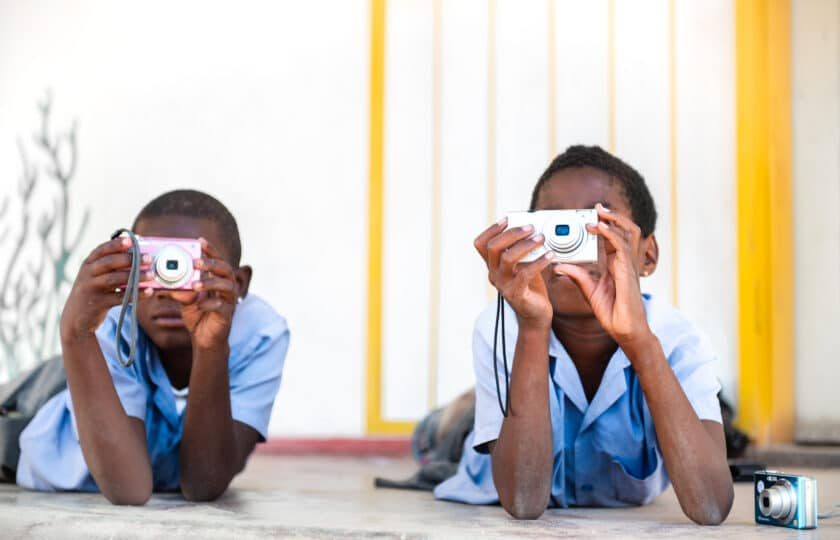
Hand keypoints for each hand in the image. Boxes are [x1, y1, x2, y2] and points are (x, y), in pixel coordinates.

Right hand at [60, 237, 151, 341]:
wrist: (76, 317)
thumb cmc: (93, 291)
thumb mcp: (95, 276)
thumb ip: (111, 265)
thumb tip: (136, 250)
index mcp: (88, 264)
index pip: (101, 250)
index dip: (115, 245)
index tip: (130, 241)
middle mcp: (88, 275)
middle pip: (109, 263)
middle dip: (130, 259)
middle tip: (148, 258)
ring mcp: (92, 289)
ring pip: (115, 279)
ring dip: (135, 276)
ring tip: (151, 275)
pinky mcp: (98, 304)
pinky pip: (120, 297)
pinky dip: (136, 294)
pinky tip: (148, 291)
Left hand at [170, 239, 236, 350]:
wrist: (204, 339)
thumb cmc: (197, 315)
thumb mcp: (185, 299)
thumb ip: (178, 288)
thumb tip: (160, 279)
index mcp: (218, 280)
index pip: (217, 260)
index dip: (211, 249)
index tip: (200, 240)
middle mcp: (227, 287)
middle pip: (226, 269)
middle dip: (212, 263)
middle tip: (196, 262)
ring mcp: (229, 301)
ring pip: (227, 286)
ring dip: (210, 283)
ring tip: (195, 284)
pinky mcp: (227, 315)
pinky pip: (221, 306)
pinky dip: (210, 304)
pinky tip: (199, 304)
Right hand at [474, 218, 555, 328]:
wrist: (535, 314)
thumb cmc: (531, 286)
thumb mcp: (524, 264)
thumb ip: (523, 249)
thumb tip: (533, 228)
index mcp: (493, 265)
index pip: (481, 244)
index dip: (491, 229)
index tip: (507, 219)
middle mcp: (494, 274)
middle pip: (493, 247)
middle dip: (512, 233)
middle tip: (530, 227)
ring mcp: (503, 285)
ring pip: (507, 258)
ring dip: (526, 245)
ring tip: (542, 238)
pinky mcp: (516, 293)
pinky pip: (525, 274)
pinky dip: (539, 261)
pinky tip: (550, 255)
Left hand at [553, 204, 653, 351]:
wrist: (625, 330)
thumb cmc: (612, 312)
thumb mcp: (588, 289)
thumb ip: (576, 275)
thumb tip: (558, 265)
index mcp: (616, 265)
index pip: (612, 238)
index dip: (603, 225)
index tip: (590, 216)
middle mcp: (624, 262)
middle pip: (625, 230)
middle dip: (613, 217)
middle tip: (597, 208)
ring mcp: (628, 265)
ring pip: (627, 233)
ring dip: (613, 220)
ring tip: (599, 212)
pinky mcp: (628, 271)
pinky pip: (621, 246)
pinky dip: (610, 234)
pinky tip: (598, 228)